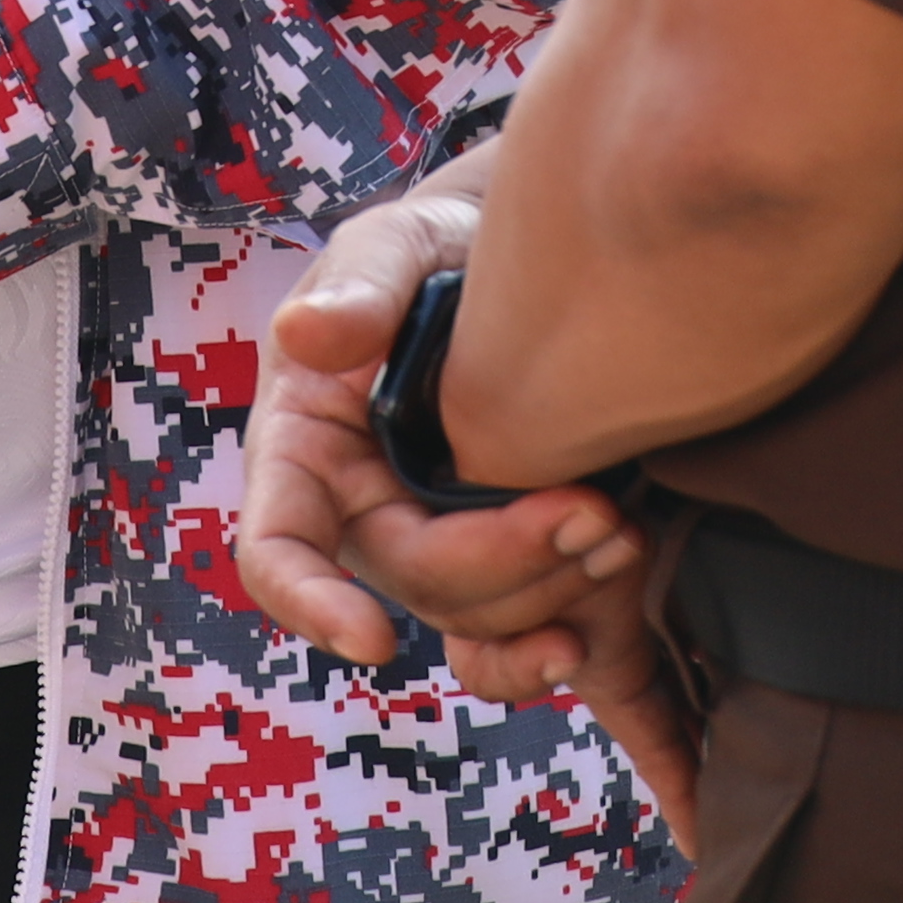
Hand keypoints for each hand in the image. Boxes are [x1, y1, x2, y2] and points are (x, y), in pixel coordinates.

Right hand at [240, 201, 670, 731]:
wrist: (524, 267)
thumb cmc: (432, 254)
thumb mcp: (391, 246)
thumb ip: (359, 286)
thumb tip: (306, 334)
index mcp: (306, 452)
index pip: (278, 546)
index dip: (312, 602)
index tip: (376, 642)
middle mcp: (363, 513)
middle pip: (419, 580)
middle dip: (507, 560)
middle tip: (598, 513)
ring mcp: (435, 546)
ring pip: (479, 616)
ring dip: (554, 589)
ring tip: (623, 532)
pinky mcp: (501, 563)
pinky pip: (510, 642)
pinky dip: (544, 656)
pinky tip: (589, 642)